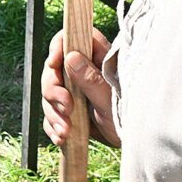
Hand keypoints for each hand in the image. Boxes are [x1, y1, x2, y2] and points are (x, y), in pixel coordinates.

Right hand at [41, 27, 118, 148]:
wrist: (132, 142)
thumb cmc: (129, 117)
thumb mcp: (110, 99)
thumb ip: (91, 79)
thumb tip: (71, 57)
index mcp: (97, 59)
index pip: (72, 39)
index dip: (58, 46)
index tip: (53, 63)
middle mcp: (83, 71)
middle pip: (54, 69)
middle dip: (54, 91)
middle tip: (66, 108)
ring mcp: (74, 90)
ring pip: (49, 94)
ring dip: (53, 113)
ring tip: (66, 131)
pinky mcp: (69, 109)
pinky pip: (51, 113)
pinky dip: (53, 126)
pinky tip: (62, 136)